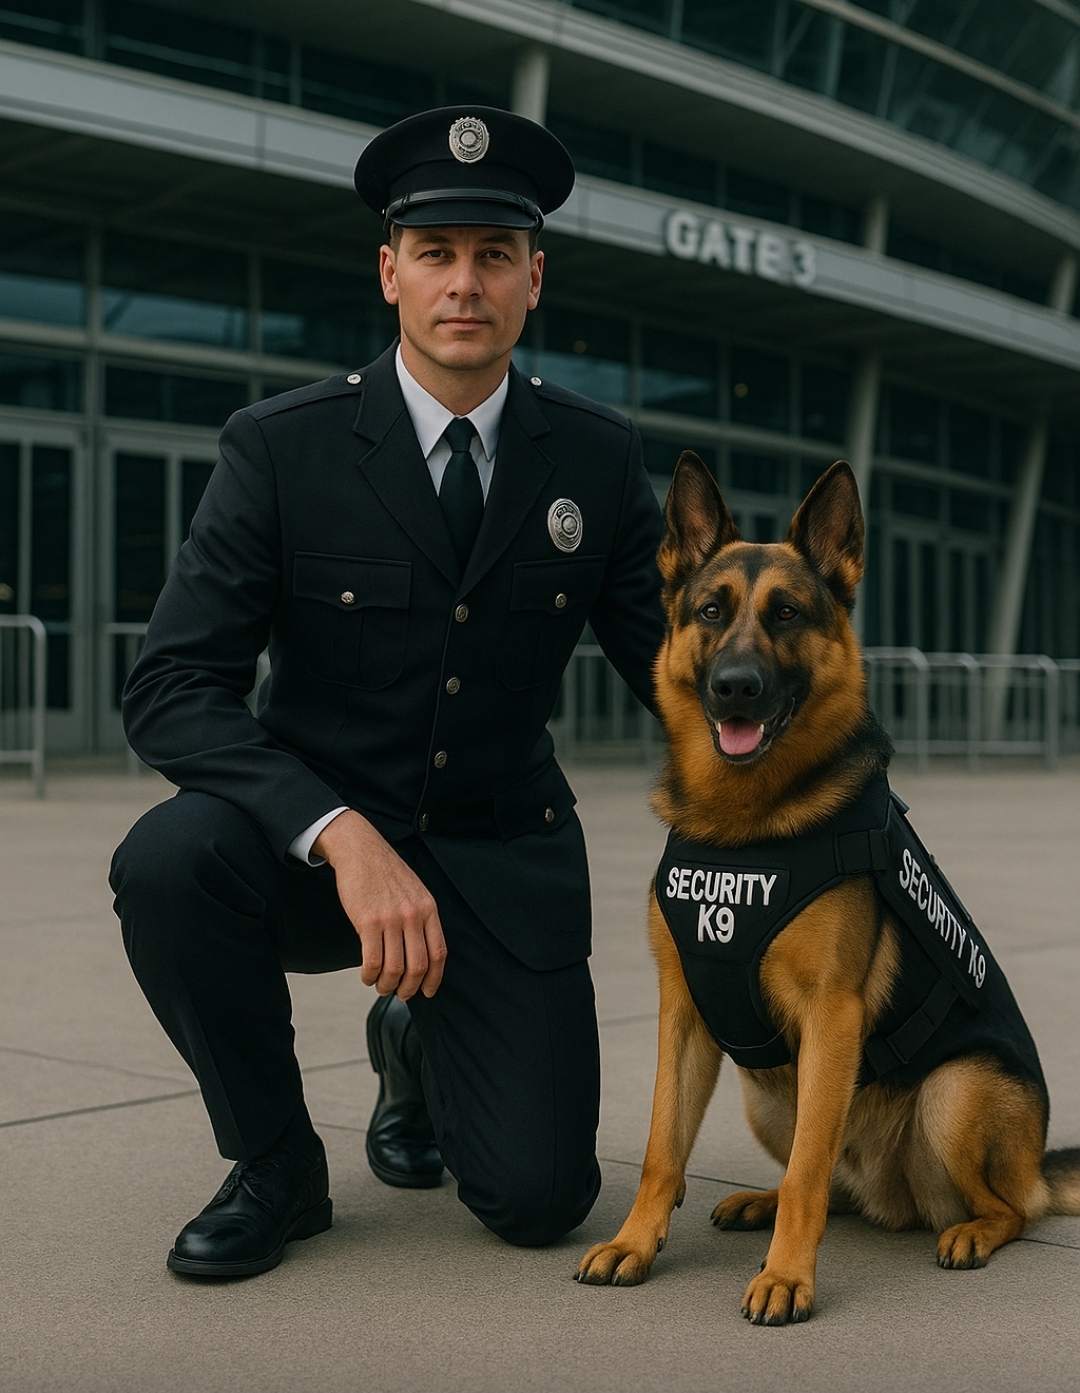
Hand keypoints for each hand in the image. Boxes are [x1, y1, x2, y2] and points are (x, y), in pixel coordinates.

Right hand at [313, 811, 445, 998]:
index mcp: (428, 909)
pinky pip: (372, 960)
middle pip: (418, 966)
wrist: (361, 850)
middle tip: (400, 995)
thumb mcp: (415, 891)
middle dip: (409, 988)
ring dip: (387, 985)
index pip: (438, 953)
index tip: (428, 992)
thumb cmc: (386, 872)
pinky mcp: (368, 921)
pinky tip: (367, 976)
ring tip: (380, 986)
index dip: (434, 978)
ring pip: (394, 968)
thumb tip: (420, 952)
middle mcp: (413, 916)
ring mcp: (391, 919)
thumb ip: (421, 918)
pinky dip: (370, 975)